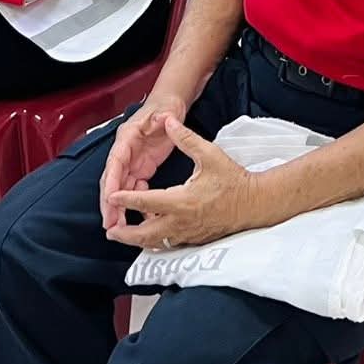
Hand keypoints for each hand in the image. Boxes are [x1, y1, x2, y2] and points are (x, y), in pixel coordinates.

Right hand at [99, 93, 189, 229]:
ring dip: (118, 207)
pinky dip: (132, 202)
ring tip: (118, 228)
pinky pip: (132, 188)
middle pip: (112, 179)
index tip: (110, 198)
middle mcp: (125, 151)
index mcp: (127, 137)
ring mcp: (131, 161)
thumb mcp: (165, 112)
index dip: (111, 181)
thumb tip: (164, 119)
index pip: (115, 162)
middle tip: (110, 223)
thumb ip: (164, 118)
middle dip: (109, 202)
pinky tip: (138, 215)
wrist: (169, 107)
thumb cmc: (165, 108)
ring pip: (120, 188)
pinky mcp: (140, 168)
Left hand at [105, 116, 261, 249]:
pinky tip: (151, 233)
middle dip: (125, 233)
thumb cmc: (232, 179)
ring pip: (156, 242)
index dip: (126, 200)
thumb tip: (168, 120)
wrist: (254, 203)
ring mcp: (188, 234)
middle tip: (110, 229)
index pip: (146, 203)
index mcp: (181, 201)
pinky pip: (169, 243)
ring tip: (124, 234)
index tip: (112, 198)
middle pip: (145, 234)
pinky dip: (156, 240)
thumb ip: (186, 138)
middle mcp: (181, 222)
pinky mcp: (195, 240)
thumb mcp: (209, 154)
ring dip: (138, 239)